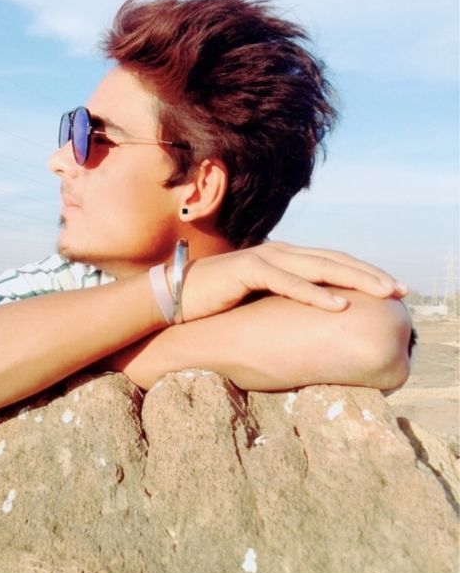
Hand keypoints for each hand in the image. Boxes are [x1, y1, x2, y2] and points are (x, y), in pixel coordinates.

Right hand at [168, 241, 407, 322]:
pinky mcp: (248, 270)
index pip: (331, 261)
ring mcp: (263, 258)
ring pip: (319, 266)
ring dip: (354, 279)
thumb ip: (282, 299)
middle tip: (401, 289)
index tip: (391, 287)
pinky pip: (288, 282)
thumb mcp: (257, 299)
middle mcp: (278, 252)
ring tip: (382, 292)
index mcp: (283, 258)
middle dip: (370, 273)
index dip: (363, 271)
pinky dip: (315, 293)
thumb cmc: (215, 303)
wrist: (173, 297)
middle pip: (334, 259)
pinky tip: (339, 304)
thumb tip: (308, 319)